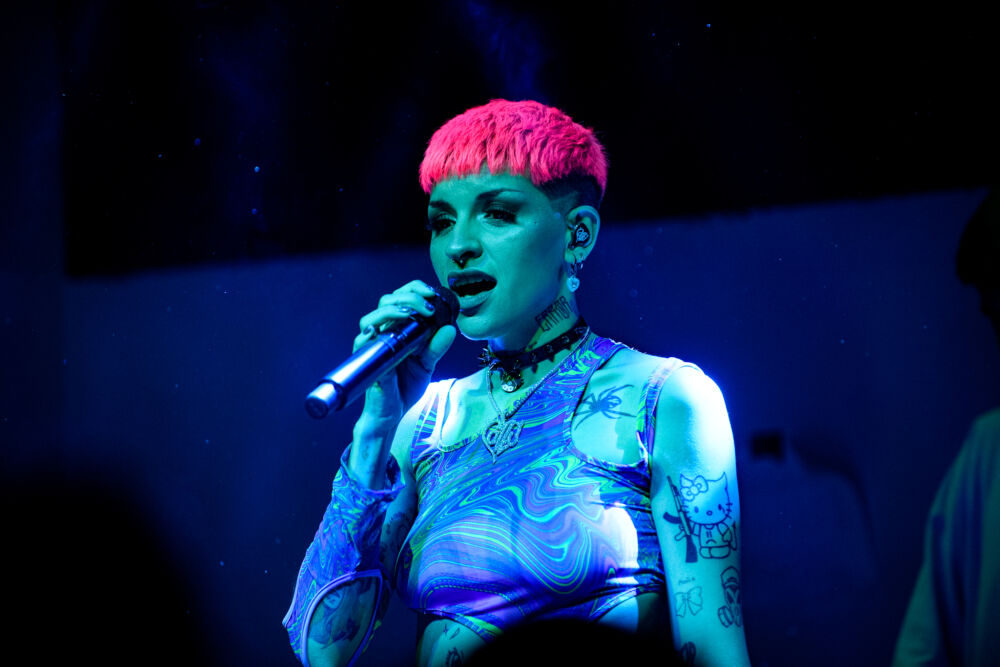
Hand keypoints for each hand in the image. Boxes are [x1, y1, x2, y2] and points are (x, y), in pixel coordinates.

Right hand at [353, 280, 456, 424]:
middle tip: (428, 306)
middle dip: (408, 297)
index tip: (432, 294)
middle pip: (386, 301)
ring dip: (390, 311)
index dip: (414, 289)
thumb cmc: (404, 388)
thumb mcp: (427, 364)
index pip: (400, 298)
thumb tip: (450, 329)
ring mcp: (372, 347)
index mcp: (397, 330)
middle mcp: (383, 334)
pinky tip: (379, 330)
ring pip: (370, 318)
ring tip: (410, 314)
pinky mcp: (366, 362)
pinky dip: (368, 334)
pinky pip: (361, 343)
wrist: (392, 415)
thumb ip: (437, 347)